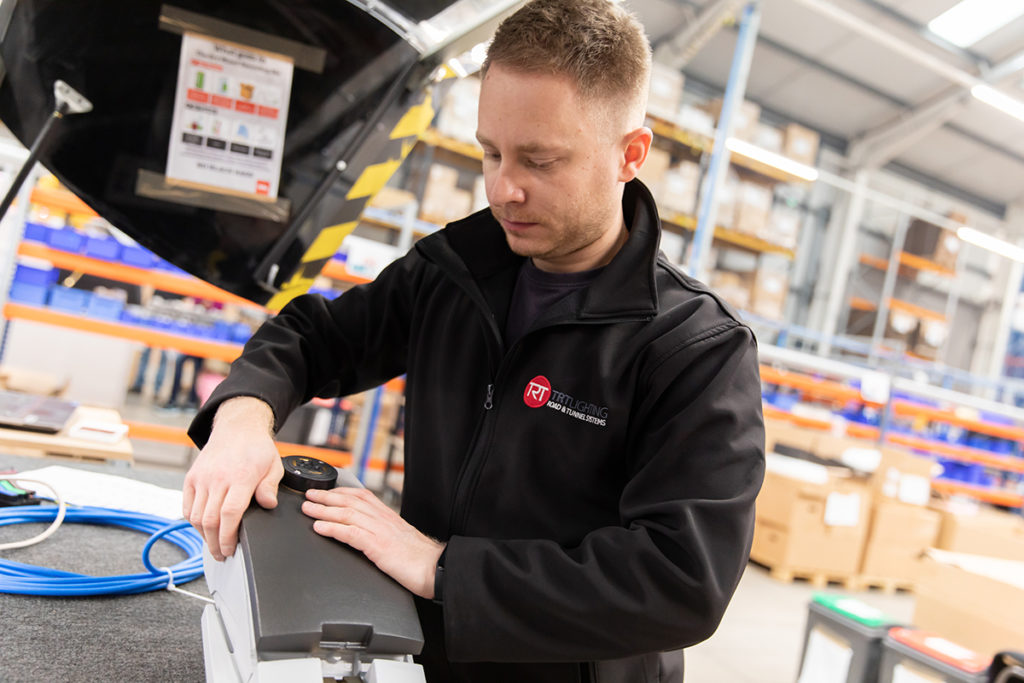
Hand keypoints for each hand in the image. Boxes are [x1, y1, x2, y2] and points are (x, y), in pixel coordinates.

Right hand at [182, 397, 281, 560]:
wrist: (237, 428)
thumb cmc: (257, 448)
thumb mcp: (274, 466)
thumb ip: (270, 487)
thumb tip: (268, 505)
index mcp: (241, 477)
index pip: (230, 514)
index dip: (228, 536)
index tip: (231, 549)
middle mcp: (218, 478)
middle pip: (211, 520)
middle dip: (215, 543)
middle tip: (223, 555)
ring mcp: (202, 478)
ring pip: (197, 516)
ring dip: (204, 536)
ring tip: (214, 546)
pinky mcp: (191, 478)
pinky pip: (188, 507)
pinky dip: (193, 522)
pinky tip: (203, 530)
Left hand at [302, 487, 444, 597]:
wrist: (436, 569)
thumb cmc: (421, 560)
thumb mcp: (401, 540)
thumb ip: (385, 534)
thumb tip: (371, 536)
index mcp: (389, 517)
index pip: (362, 496)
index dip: (341, 491)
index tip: (325, 490)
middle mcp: (384, 520)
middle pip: (350, 502)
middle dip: (326, 497)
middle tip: (308, 496)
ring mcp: (381, 532)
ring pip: (347, 514)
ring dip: (324, 510)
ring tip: (308, 509)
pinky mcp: (378, 547)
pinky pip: (351, 533)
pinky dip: (333, 528)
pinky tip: (320, 528)